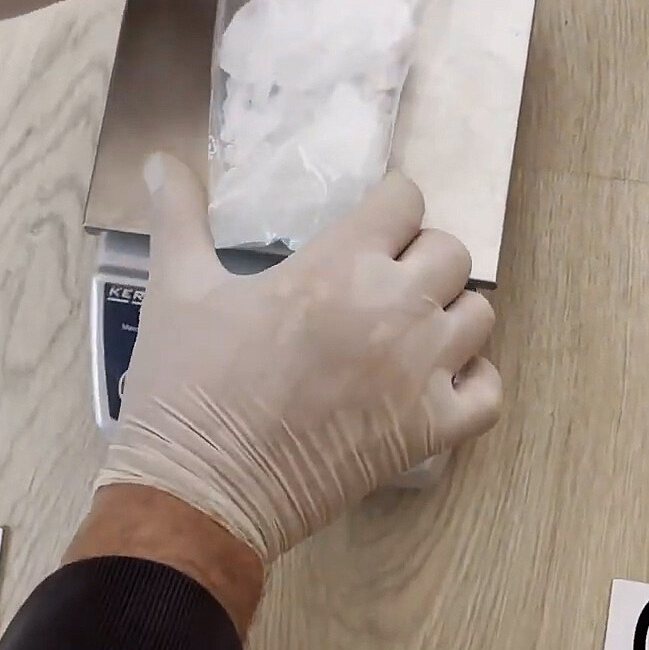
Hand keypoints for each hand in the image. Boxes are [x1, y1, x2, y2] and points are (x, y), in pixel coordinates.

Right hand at [97, 158, 502, 563]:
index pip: (404, 200)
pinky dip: (474, 383)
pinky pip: (489, 393)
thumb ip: (179, 216)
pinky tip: (439, 381)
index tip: (370, 223)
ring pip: (480, 315)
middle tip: (385, 275)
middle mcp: (394, 309)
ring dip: (451, 313)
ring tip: (411, 325)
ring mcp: (420, 373)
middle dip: (422, 255)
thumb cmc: (187, 385)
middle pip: (451, 252)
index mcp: (338, 265)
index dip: (389, 205)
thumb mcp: (176, 287)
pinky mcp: (429, 430)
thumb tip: (158, 160)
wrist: (201, 489)